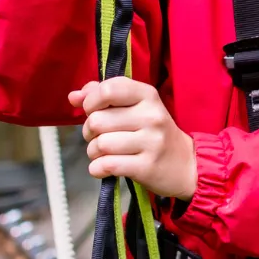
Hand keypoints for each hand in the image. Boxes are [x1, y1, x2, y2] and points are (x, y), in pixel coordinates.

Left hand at [70, 78, 196, 200]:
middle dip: (89, 131)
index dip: (90, 101)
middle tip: (99, 136)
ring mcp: (151, 142)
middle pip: (97, 120)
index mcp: (147, 95)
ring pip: (100, 144)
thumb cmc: (153, 133)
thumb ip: (103, 96)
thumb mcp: (135, 107)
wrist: (186, 165)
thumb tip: (73, 96)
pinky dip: (97, 168)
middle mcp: (151, 116)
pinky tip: (104, 167)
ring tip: (103, 153)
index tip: (92, 111)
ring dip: (93, 152)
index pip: (108, 89)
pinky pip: (107, 165)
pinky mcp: (146, 167)